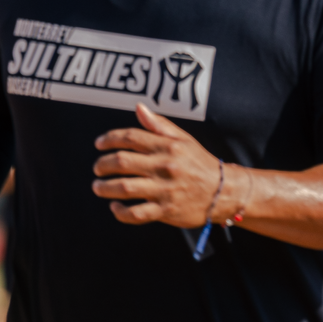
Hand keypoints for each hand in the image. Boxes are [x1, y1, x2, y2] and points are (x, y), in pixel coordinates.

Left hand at [92, 104, 227, 227]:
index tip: (99, 144)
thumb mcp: (184, 140)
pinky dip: (120, 212)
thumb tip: (139, 108)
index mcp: (167, 147)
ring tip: (99, 187)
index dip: (109, 139)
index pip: (130, 137)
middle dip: (102, 164)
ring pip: (124, 187)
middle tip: (97, 168)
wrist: (225, 192)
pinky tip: (115, 207)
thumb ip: (159, 125)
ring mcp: (164, 190)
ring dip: (105, 188)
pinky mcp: (166, 210)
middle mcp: (164, 167)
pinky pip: (136, 213)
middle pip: (121, 162)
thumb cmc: (200, 164)